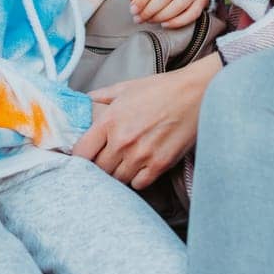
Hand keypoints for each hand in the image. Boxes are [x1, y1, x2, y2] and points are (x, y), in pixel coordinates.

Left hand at [73, 53, 222, 188]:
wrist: (194, 94)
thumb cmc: (160, 89)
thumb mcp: (125, 88)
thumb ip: (101, 98)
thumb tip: (84, 102)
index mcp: (109, 121)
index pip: (81, 152)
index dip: (79, 156)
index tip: (84, 155)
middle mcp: (122, 141)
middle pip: (98, 169)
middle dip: (99, 165)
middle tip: (105, 159)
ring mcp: (141, 155)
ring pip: (118, 179)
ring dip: (118, 173)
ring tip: (123, 163)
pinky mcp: (160, 165)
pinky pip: (138, 184)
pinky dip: (137, 179)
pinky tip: (139, 168)